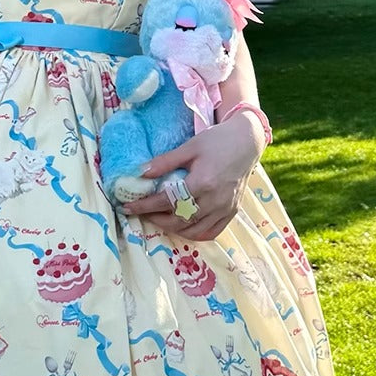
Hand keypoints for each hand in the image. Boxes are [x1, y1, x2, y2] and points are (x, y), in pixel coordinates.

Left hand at [121, 111, 265, 242]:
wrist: (247, 142)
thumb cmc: (217, 141)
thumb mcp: (189, 147)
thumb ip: (165, 162)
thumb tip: (140, 173)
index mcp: (202, 182)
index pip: (167, 201)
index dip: (145, 205)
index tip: (127, 207)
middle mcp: (214, 200)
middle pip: (179, 220)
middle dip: (155, 219)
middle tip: (141, 212)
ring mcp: (224, 209)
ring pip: (193, 231)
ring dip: (172, 228)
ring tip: (158, 218)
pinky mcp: (231, 212)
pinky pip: (210, 232)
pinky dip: (193, 233)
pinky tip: (182, 226)